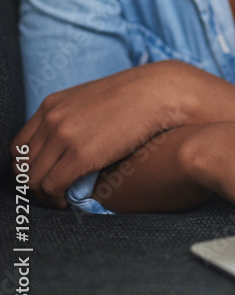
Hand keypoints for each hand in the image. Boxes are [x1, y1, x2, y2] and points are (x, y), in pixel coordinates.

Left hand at [11, 61, 188, 208]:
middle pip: (22, 163)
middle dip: (31, 184)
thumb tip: (67, 144)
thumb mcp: (91, 101)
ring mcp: (63, 135)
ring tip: (59, 200)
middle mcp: (51, 118)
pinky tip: (67, 201)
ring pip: (33, 178)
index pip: (19, 146)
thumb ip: (72, 119)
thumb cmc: (132, 98)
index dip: (26, 168)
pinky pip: (51, 186)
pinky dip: (55, 199)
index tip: (40, 178)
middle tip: (49, 194)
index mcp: (51, 105)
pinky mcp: (79, 154)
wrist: (156, 93)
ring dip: (42, 195)